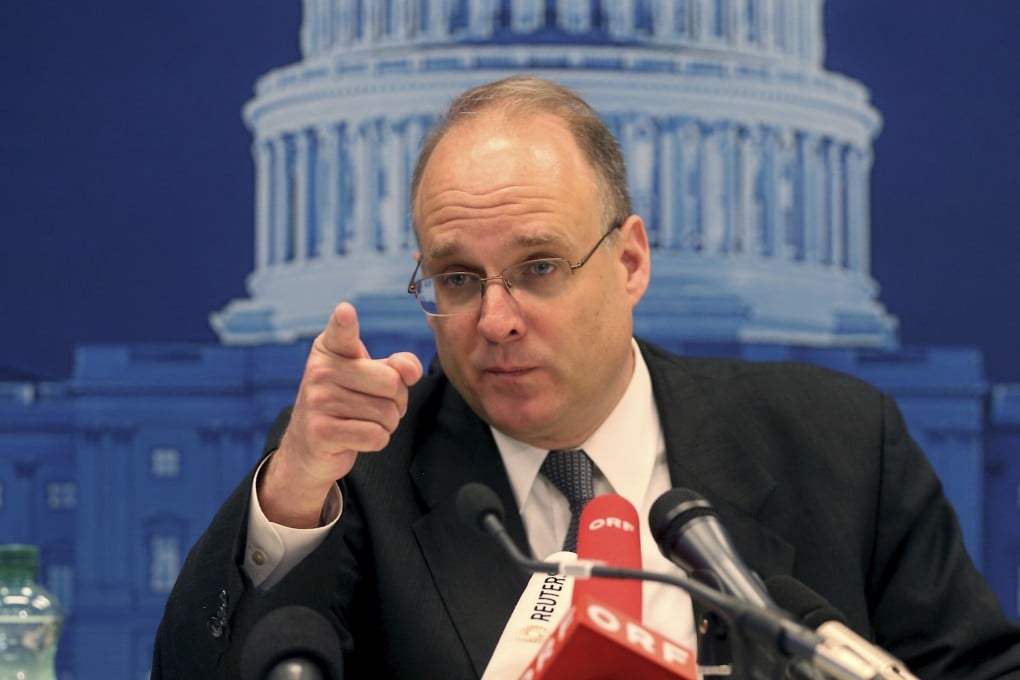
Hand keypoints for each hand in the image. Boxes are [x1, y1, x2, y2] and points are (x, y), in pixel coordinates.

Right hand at [259, 302, 422, 526]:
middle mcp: (320, 370)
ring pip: (386, 413)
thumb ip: (397, 366)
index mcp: (330, 349)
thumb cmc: (347, 403)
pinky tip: (357, 437)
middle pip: (392, 383)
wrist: (309, 446)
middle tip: (376, 405)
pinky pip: (376, 436)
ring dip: (387, 424)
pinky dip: (377, 441)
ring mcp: (318, 401)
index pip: (341, 331)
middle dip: (398, 401)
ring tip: (364, 421)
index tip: (345, 311)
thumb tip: (412, 371)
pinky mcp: (321, 432)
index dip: (344, 321)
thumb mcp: (370, 376)